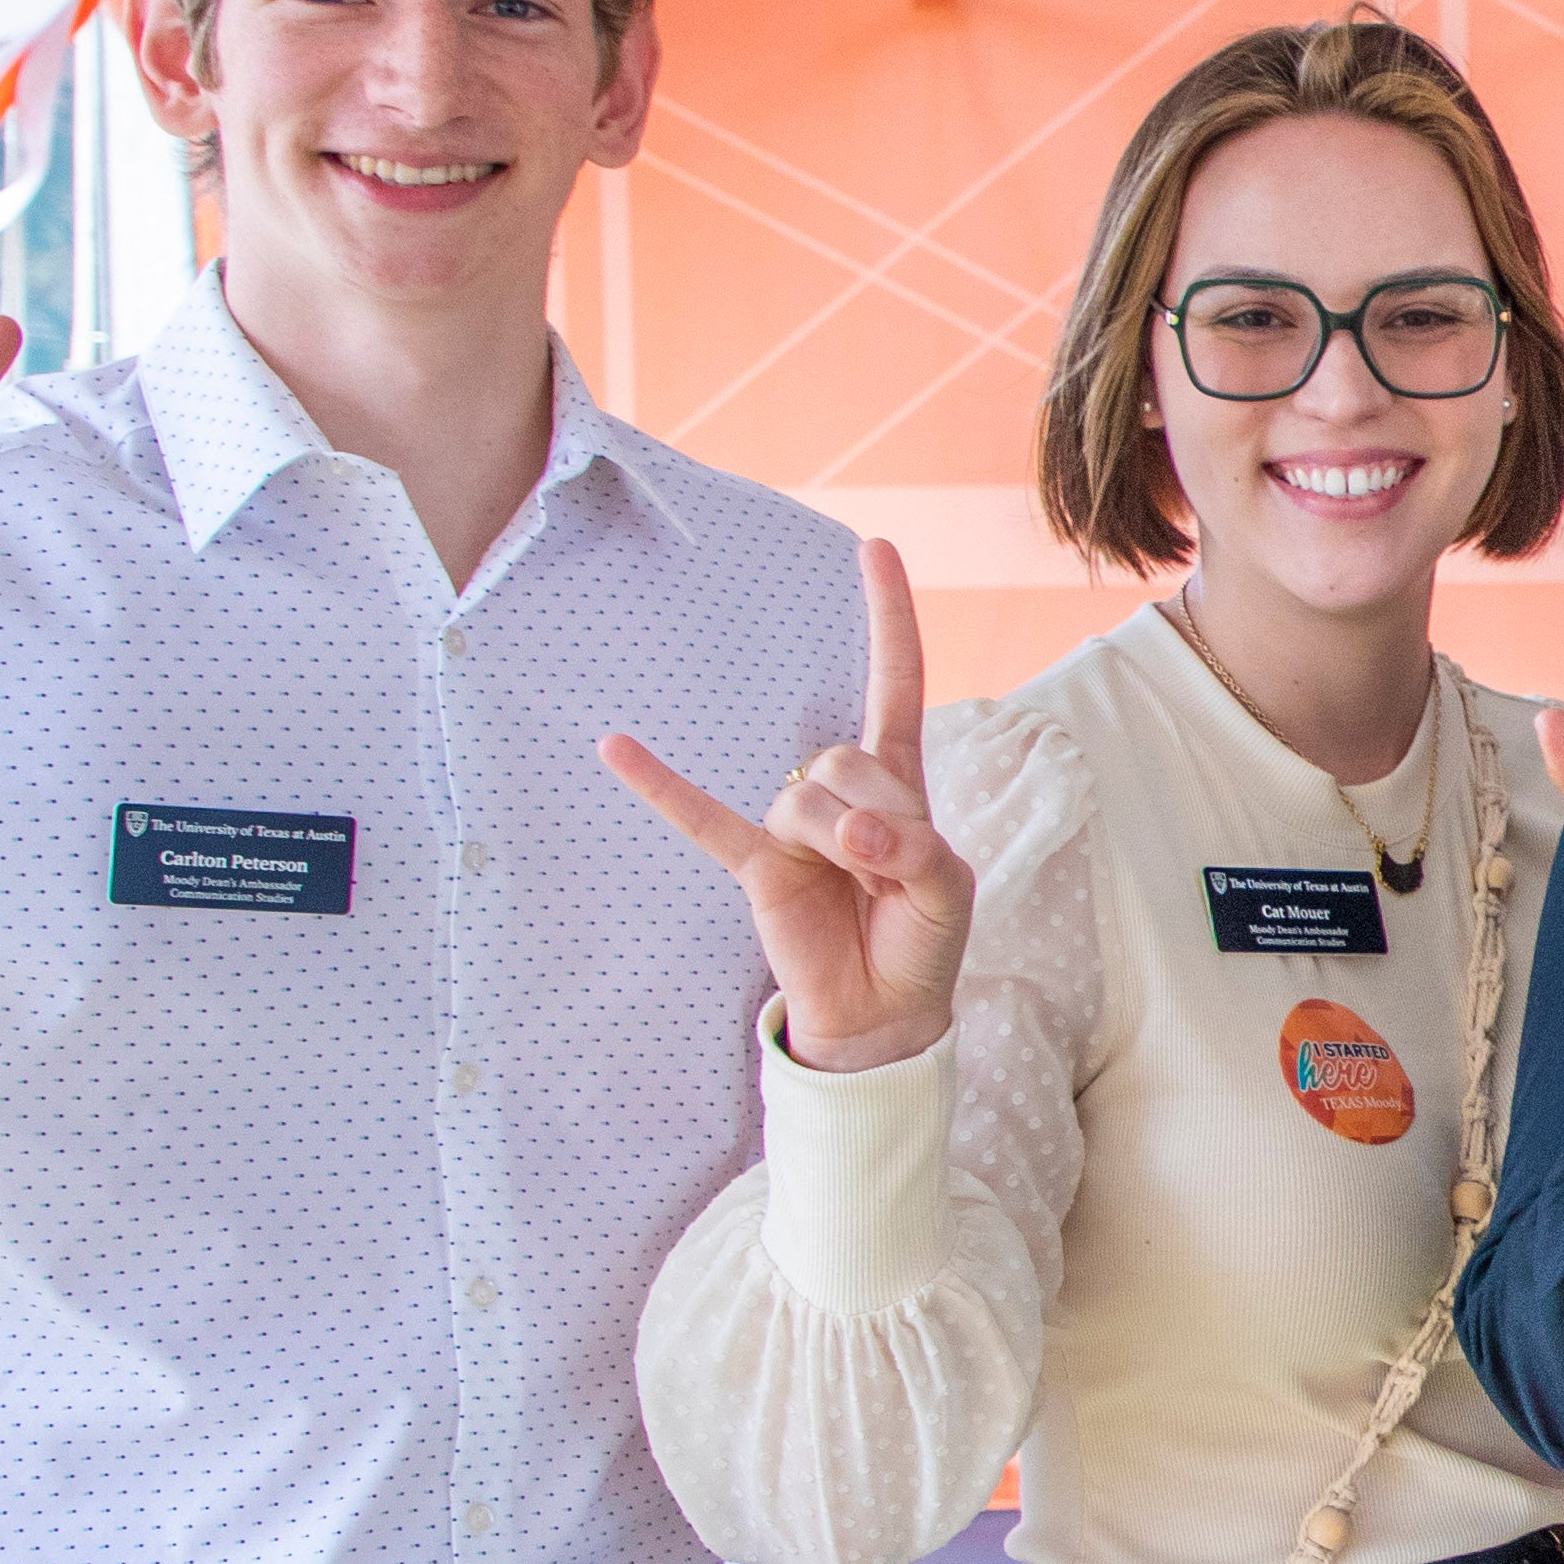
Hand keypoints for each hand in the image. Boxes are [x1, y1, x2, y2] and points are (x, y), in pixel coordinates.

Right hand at [601, 539, 973, 1074]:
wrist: (884, 1014)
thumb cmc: (920, 942)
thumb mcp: (947, 892)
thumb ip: (914, 851)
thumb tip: (851, 837)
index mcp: (897, 784)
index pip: (894, 683)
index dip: (888, 619)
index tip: (874, 549)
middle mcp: (840, 792)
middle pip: (847, 756)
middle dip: (880, 815)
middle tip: (892, 870)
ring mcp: (791, 827)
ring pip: (805, 795)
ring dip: (839, 839)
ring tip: (860, 885)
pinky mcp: (755, 866)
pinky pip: (702, 819)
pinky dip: (661, 787)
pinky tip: (616, 749)